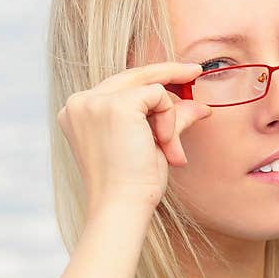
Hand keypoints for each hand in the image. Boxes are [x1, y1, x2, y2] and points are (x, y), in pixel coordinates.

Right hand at [56, 62, 210, 212]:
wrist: (122, 205)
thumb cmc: (133, 184)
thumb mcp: (152, 144)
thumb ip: (169, 119)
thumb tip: (198, 106)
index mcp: (80, 112)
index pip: (121, 86)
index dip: (152, 80)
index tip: (182, 75)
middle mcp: (80, 102)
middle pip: (133, 75)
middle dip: (169, 74)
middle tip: (196, 72)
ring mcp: (94, 101)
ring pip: (150, 86)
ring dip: (169, 118)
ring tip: (169, 149)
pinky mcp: (115, 104)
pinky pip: (158, 95)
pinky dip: (169, 119)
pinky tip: (162, 144)